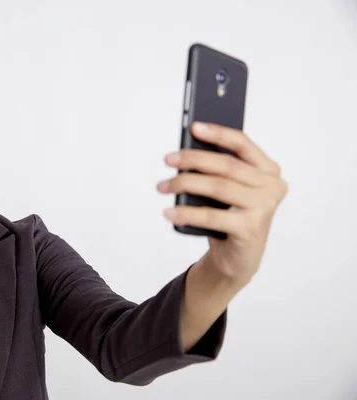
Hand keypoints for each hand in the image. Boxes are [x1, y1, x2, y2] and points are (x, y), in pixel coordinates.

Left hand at [157, 121, 287, 283]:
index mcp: (269, 170)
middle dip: (193, 160)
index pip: (243, 144)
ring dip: (185, 184)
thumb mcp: (226, 190)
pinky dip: (186, 213)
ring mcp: (264, 208)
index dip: (218, 133)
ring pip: (218, 187)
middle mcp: (272, 186)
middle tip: (168, 159)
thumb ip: (216, 170)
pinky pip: (211, 215)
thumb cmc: (229, 215)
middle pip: (227, 165)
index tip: (193, 127)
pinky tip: (169, 212)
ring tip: (162, 186)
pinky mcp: (250, 228)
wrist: (237, 257)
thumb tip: (185, 153)